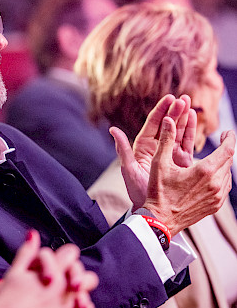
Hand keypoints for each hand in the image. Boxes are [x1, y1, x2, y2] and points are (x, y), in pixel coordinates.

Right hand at [0, 230, 97, 307]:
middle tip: (67, 278)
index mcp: (54, 276)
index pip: (71, 254)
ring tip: (68, 294)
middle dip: (78, 275)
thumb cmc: (7, 300)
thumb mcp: (15, 272)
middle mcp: (64, 293)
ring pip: (87, 299)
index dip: (64, 255)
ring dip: (80, 295)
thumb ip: (27, 252)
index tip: (57, 261)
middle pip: (88, 278)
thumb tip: (33, 234)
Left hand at [110, 94, 195, 209]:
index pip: (153, 124)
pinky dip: (190, 131)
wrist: (152, 210)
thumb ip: (122, 149)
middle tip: (183, 98)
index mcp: (142, 147)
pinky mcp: (180, 162)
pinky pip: (186, 143)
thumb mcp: (128, 169)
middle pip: (166, 125)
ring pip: (177, 131)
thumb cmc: (137, 191)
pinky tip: (194, 119)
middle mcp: (156, 148)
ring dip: (184, 117)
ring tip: (189, 103)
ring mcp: (169, 154)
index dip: (161, 110)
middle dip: (175, 110)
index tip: (169, 97)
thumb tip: (112, 129)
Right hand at [143, 116, 234, 235]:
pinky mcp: (215, 205)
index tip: (227, 132)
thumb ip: (167, 140)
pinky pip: (225, 186)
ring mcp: (217, 197)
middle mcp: (216, 184)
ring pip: (228, 174)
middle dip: (225, 149)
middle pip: (229, 161)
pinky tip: (211, 175)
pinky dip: (221, 177)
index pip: (228, 150)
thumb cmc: (158, 192)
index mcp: (205, 171)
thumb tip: (168, 120)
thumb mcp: (160, 163)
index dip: (229, 138)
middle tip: (221, 140)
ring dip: (223, 164)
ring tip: (215, 157)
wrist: (160, 220)